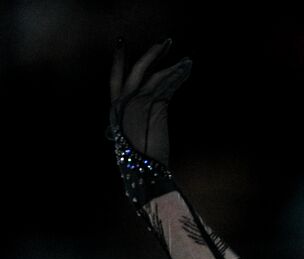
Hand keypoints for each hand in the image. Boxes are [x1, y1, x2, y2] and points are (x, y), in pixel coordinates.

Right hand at [108, 38, 191, 165]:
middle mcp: (124, 101)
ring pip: (158, 76)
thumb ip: (133, 120)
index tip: (122, 42)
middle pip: (138, 69)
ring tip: (187, 60)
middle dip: (152, 54)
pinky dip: (179, 76)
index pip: (115, 77)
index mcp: (115, 108)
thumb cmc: (138, 160)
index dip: (119, 59)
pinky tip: (187, 69)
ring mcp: (139, 101)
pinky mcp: (156, 106)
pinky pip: (169, 85)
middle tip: (166, 42)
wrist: (143, 169)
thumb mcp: (129, 136)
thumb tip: (140, 116)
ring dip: (174, 66)